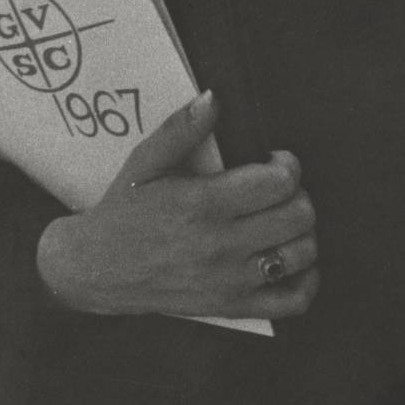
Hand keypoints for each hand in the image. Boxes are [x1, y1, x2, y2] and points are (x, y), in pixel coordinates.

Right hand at [35, 91, 318, 322]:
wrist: (97, 268)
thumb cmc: (124, 212)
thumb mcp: (144, 163)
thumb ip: (181, 129)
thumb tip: (213, 98)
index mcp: (202, 204)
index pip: (277, 182)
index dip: (287, 165)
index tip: (275, 161)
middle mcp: (221, 245)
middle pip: (298, 216)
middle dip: (298, 194)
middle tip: (279, 189)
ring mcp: (230, 281)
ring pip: (302, 254)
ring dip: (302, 232)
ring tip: (282, 220)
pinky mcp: (232, 307)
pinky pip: (293, 300)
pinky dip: (306, 279)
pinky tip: (290, 259)